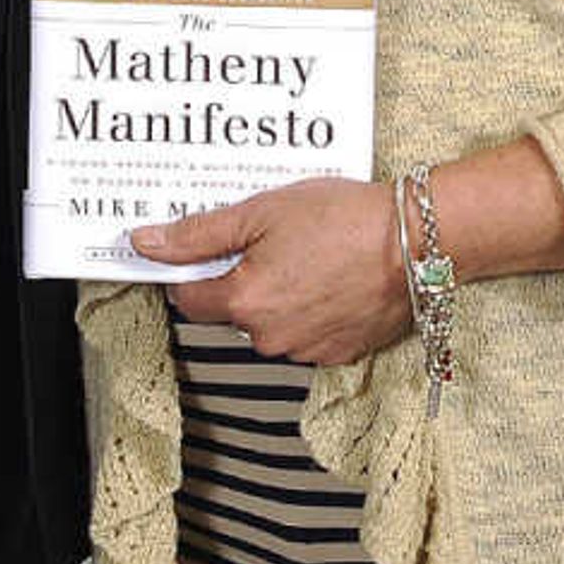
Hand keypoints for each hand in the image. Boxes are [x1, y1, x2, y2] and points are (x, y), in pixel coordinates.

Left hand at [139, 178, 410, 366]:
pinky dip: (310, 308)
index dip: (190, 267)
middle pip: (230, 309)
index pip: (186, 296)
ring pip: (269, 323)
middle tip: (271, 237)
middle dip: (242, 276)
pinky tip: (329, 275)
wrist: (417, 241)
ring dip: (277, 293)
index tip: (205, 245)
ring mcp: (305, 350)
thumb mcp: (262, 210)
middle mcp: (269, 336)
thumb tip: (146, 243)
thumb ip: (199, 233)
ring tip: (309, 252)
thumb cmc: (345, 219)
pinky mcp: (337, 354)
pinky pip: (304, 332)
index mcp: (243, 301)